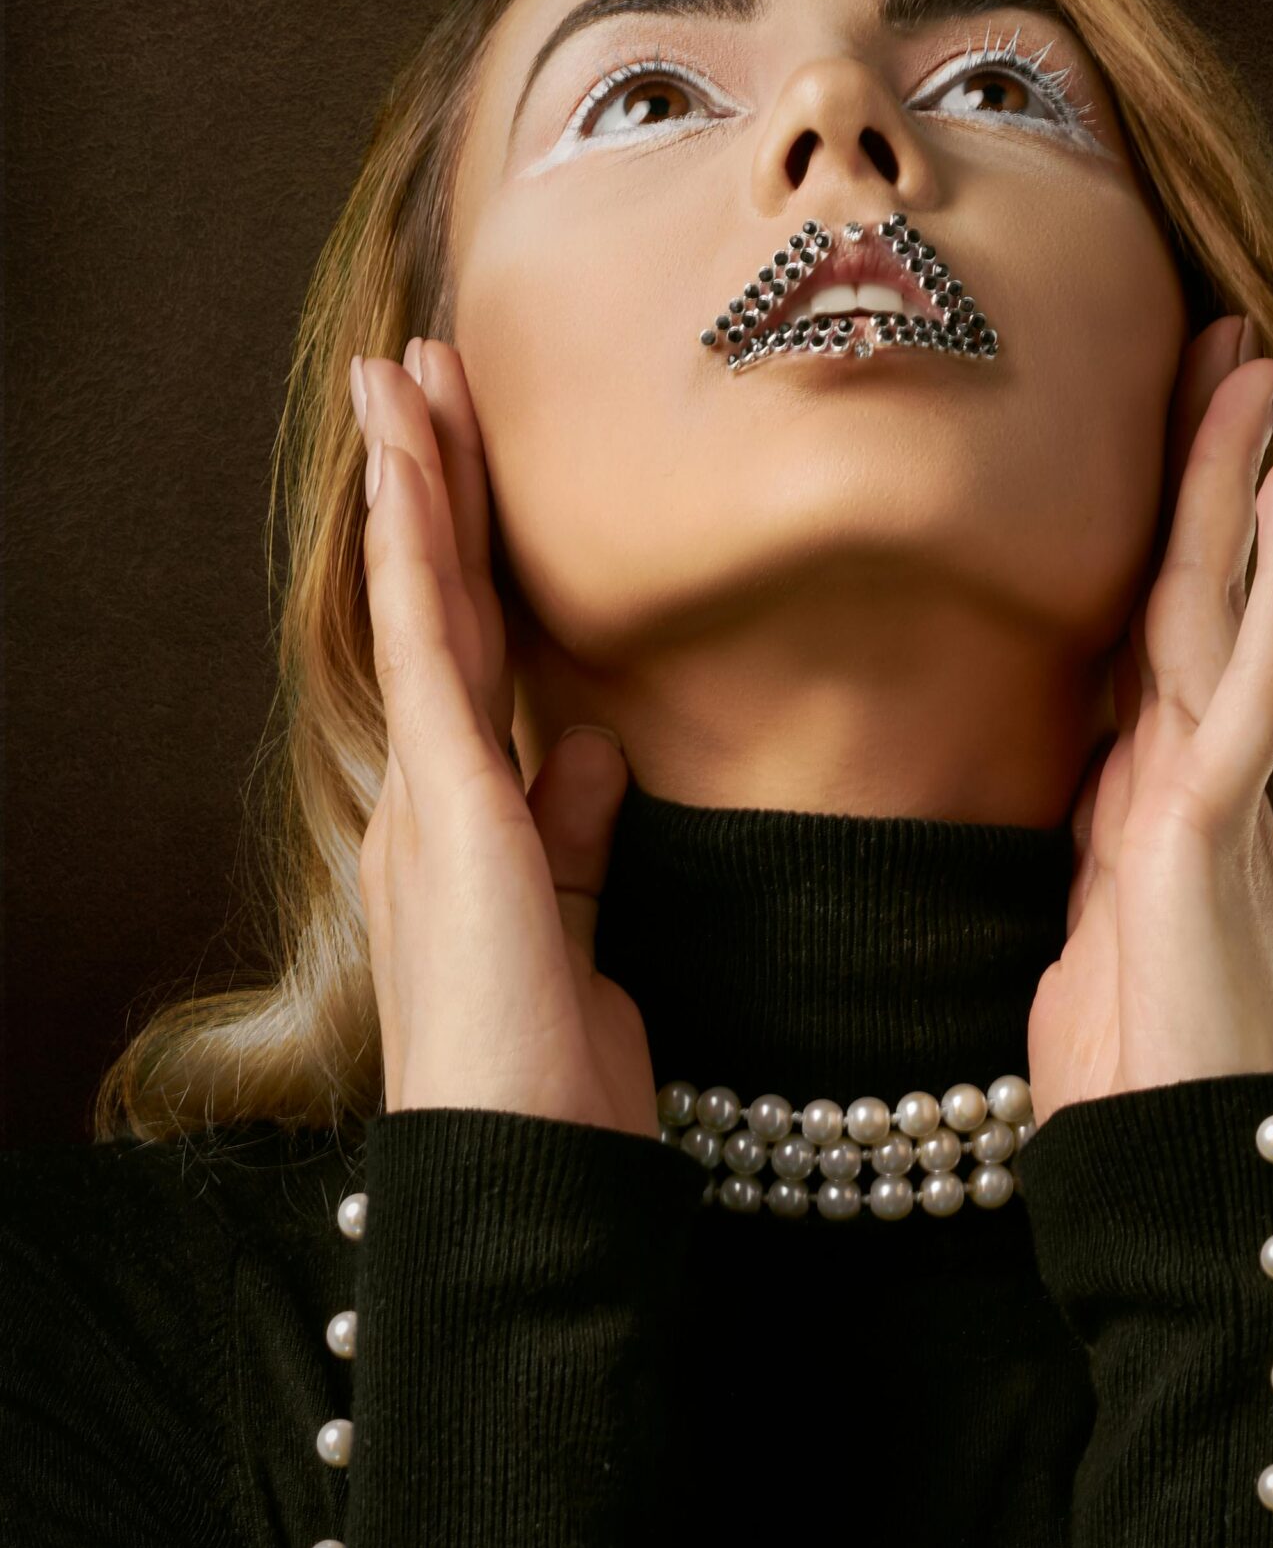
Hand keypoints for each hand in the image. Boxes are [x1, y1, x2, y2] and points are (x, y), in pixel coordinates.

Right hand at [352, 339, 657, 1135]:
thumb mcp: (584, 932)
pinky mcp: (446, 808)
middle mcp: (427, 803)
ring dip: (415, 481)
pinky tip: (412, 464)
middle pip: (431, 611)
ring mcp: (425, 801)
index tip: (461, 457)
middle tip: (421, 369)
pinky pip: (426, 648)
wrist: (528, 1177)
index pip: (466, 660)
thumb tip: (592, 746)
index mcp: (465, 834)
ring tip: (406, 372)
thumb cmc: (556, 1083)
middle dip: (428, 486)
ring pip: (418, 606)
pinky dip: (416, 548)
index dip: (458, 552)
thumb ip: (580, 835)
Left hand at [1026, 316, 1272, 1126]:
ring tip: (1255, 371)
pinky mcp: (1212, 829)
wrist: (1170, 1180)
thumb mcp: (1079, 946)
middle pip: (1193, 595)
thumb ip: (1086, 865)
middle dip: (1204, 472)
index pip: (1151, 638)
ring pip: (1223, 609)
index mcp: (1146, 805)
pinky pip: (1250, 682)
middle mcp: (1190, 781)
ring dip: (1235, 484)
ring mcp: (1211, 798)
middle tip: (1225, 348)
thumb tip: (1081, 812)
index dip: (1158, 535)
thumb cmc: (1124, 1085)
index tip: (1157, 437)